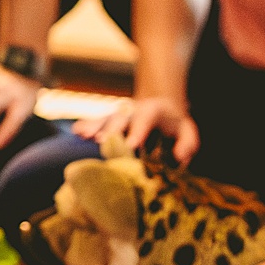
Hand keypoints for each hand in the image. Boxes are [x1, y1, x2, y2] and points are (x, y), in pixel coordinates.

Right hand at [72, 96, 199, 163]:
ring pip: (106, 118)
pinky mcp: (109, 121)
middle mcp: (133, 110)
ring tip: (83, 135)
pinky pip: (97, 122)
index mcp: (154, 111)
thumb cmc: (174, 126)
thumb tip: (180, 156)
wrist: (160, 109)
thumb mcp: (187, 131)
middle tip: (101, 142)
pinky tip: (77, 132)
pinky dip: (87, 126)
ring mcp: (119, 115)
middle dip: (111, 130)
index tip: (130, 145)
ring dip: (95, 127)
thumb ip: (187, 142)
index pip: (145, 119)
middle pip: (121, 118)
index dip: (137, 131)